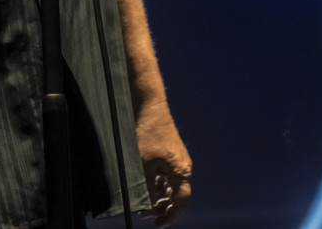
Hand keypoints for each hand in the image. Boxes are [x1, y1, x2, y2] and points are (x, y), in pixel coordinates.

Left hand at [137, 101, 190, 226]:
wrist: (147, 105)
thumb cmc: (148, 132)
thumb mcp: (143, 164)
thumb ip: (146, 187)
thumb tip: (146, 205)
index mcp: (181, 171)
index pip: (180, 202)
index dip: (170, 216)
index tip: (158, 225)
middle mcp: (180, 167)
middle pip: (174, 196)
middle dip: (160, 208)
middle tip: (144, 215)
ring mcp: (172, 161)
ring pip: (166, 187)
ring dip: (155, 197)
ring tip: (140, 204)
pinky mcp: (163, 154)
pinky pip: (161, 176)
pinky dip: (152, 184)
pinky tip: (141, 187)